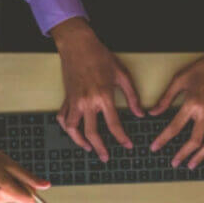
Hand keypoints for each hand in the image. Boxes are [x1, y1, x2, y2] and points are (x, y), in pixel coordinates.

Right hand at [0, 145, 49, 202]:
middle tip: (8, 173)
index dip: (31, 191)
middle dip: (19, 186)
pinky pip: (4, 197)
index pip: (29, 202)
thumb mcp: (10, 164)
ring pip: (13, 197)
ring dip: (10, 187)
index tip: (27, 182)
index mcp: (5, 188)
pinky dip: (2, 189)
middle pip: (21, 198)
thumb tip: (45, 186)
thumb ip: (29, 177)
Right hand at [51, 18, 142, 161]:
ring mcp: (74, 101)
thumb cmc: (101, 57)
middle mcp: (87, 102)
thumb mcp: (122, 74)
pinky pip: (63, 118)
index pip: (114, 125)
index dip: (122, 138)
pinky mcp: (66, 98)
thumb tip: (140, 113)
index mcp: (104, 96)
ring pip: (73, 129)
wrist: (78, 45)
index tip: (127, 146)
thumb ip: (132, 96)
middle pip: (92, 133)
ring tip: (88, 148)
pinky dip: (67, 127)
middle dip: (100, 149)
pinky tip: (74, 132)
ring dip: (80, 142)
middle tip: (106, 158)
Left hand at [150, 38, 203, 168]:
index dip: (163, 140)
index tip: (154, 148)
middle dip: (183, 155)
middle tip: (174, 163)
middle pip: (194, 141)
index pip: (174, 128)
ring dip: (201, 156)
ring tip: (192, 164)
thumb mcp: (180, 79)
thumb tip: (152, 113)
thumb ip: (166, 99)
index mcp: (193, 103)